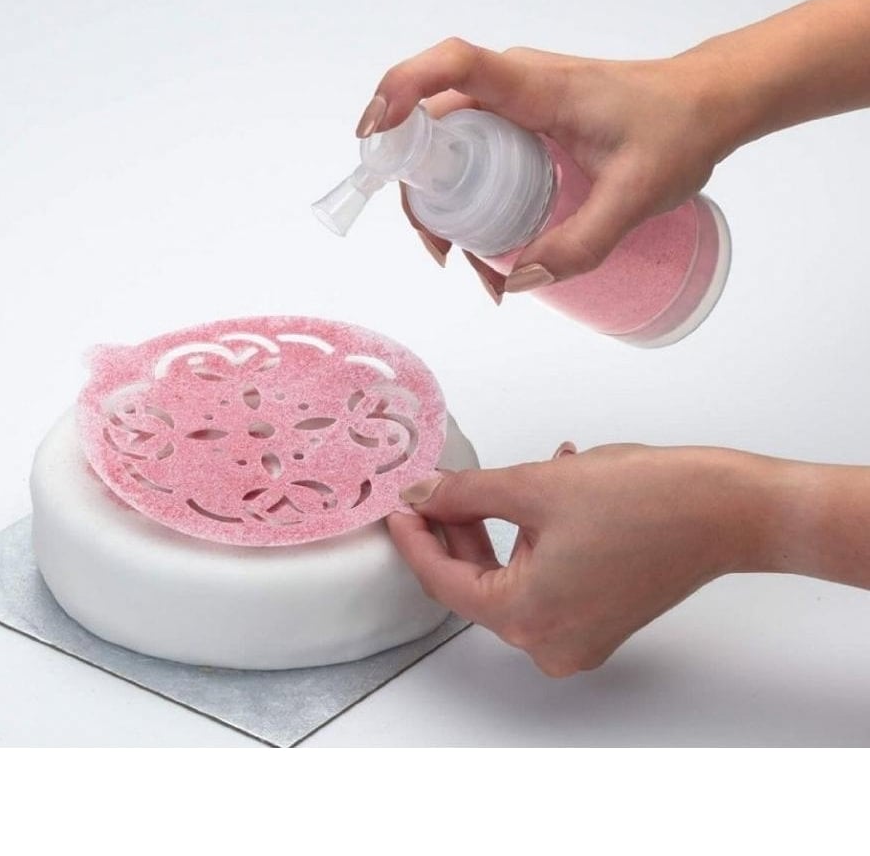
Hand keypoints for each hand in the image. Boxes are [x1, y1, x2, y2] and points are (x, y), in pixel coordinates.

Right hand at [357, 38, 733, 292]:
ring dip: (442, 203)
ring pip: (448, 145)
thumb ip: (582, 244)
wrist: (708, 102)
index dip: (400, 93)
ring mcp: (513, 103)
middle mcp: (512, 85)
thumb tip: (519, 281)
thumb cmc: (678, 130)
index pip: (452, 67)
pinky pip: (471, 153)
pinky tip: (486, 246)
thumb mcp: (636, 195)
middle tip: (444, 255)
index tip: (373, 139)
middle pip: (432, 122)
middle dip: (419, 189)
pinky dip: (465, 197)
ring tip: (472, 266)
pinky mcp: (520, 121)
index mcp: (535, 86)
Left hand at [387, 442, 780, 675]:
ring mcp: (577, 638)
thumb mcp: (534, 486)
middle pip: (475, 582)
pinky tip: (544, 493)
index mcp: (525, 618)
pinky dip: (533, 540)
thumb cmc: (645, 500)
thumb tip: (422, 494)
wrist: (725, 509)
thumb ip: (465, 493)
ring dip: (498, 528)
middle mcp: (549, 643)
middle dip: (457, 528)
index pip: (443, 580)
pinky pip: (544, 581)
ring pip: (509, 578)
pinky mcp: (598, 621)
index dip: (415, 538)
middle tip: (441, 486)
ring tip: (502, 481)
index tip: (398, 507)